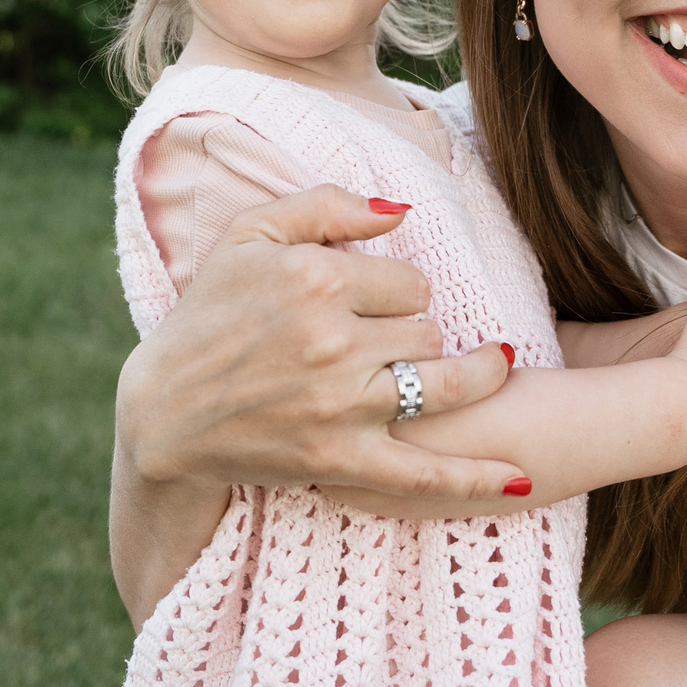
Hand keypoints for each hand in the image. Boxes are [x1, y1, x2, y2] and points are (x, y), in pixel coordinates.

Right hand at [115, 184, 523, 501]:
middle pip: (428, 327)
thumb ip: (325, 206)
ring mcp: (342, 406)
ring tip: (490, 365)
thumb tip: (401, 211)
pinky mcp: (342, 462)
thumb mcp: (248, 236)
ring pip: (445, 382)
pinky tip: (522, 480)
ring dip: (472, 375)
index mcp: (315, 281)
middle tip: (388, 339)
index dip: (398, 288)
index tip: (371, 301)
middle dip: (416, 329)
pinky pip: (427, 473)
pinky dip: (478, 480)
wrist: (164, 412)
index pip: (409, 279)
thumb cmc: (206, 315)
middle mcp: (334, 341)